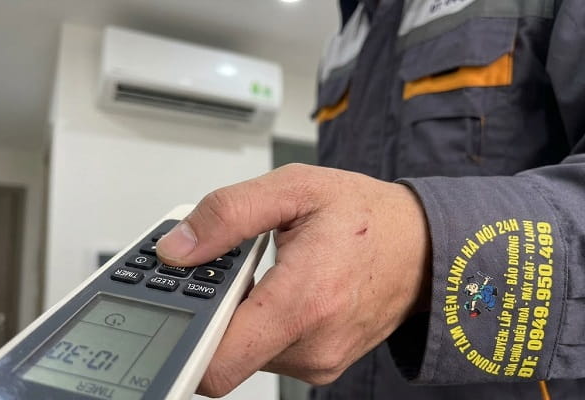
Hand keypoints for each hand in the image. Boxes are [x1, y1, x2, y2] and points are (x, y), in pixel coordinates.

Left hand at [156, 164, 430, 396]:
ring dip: (240, 316)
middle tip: (230, 268)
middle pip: (224, 354)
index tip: (174, 309)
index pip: (217, 361)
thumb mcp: (294, 189)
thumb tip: (178, 248)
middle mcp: (312, 344)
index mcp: (303, 301)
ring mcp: (319, 360)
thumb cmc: (367, 216)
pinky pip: (270, 351)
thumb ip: (228, 214)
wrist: (422, 246)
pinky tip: (279, 289)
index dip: (182, 338)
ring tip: (264, 274)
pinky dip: (262, 323)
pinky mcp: (322, 362)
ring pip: (246, 353)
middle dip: (213, 312)